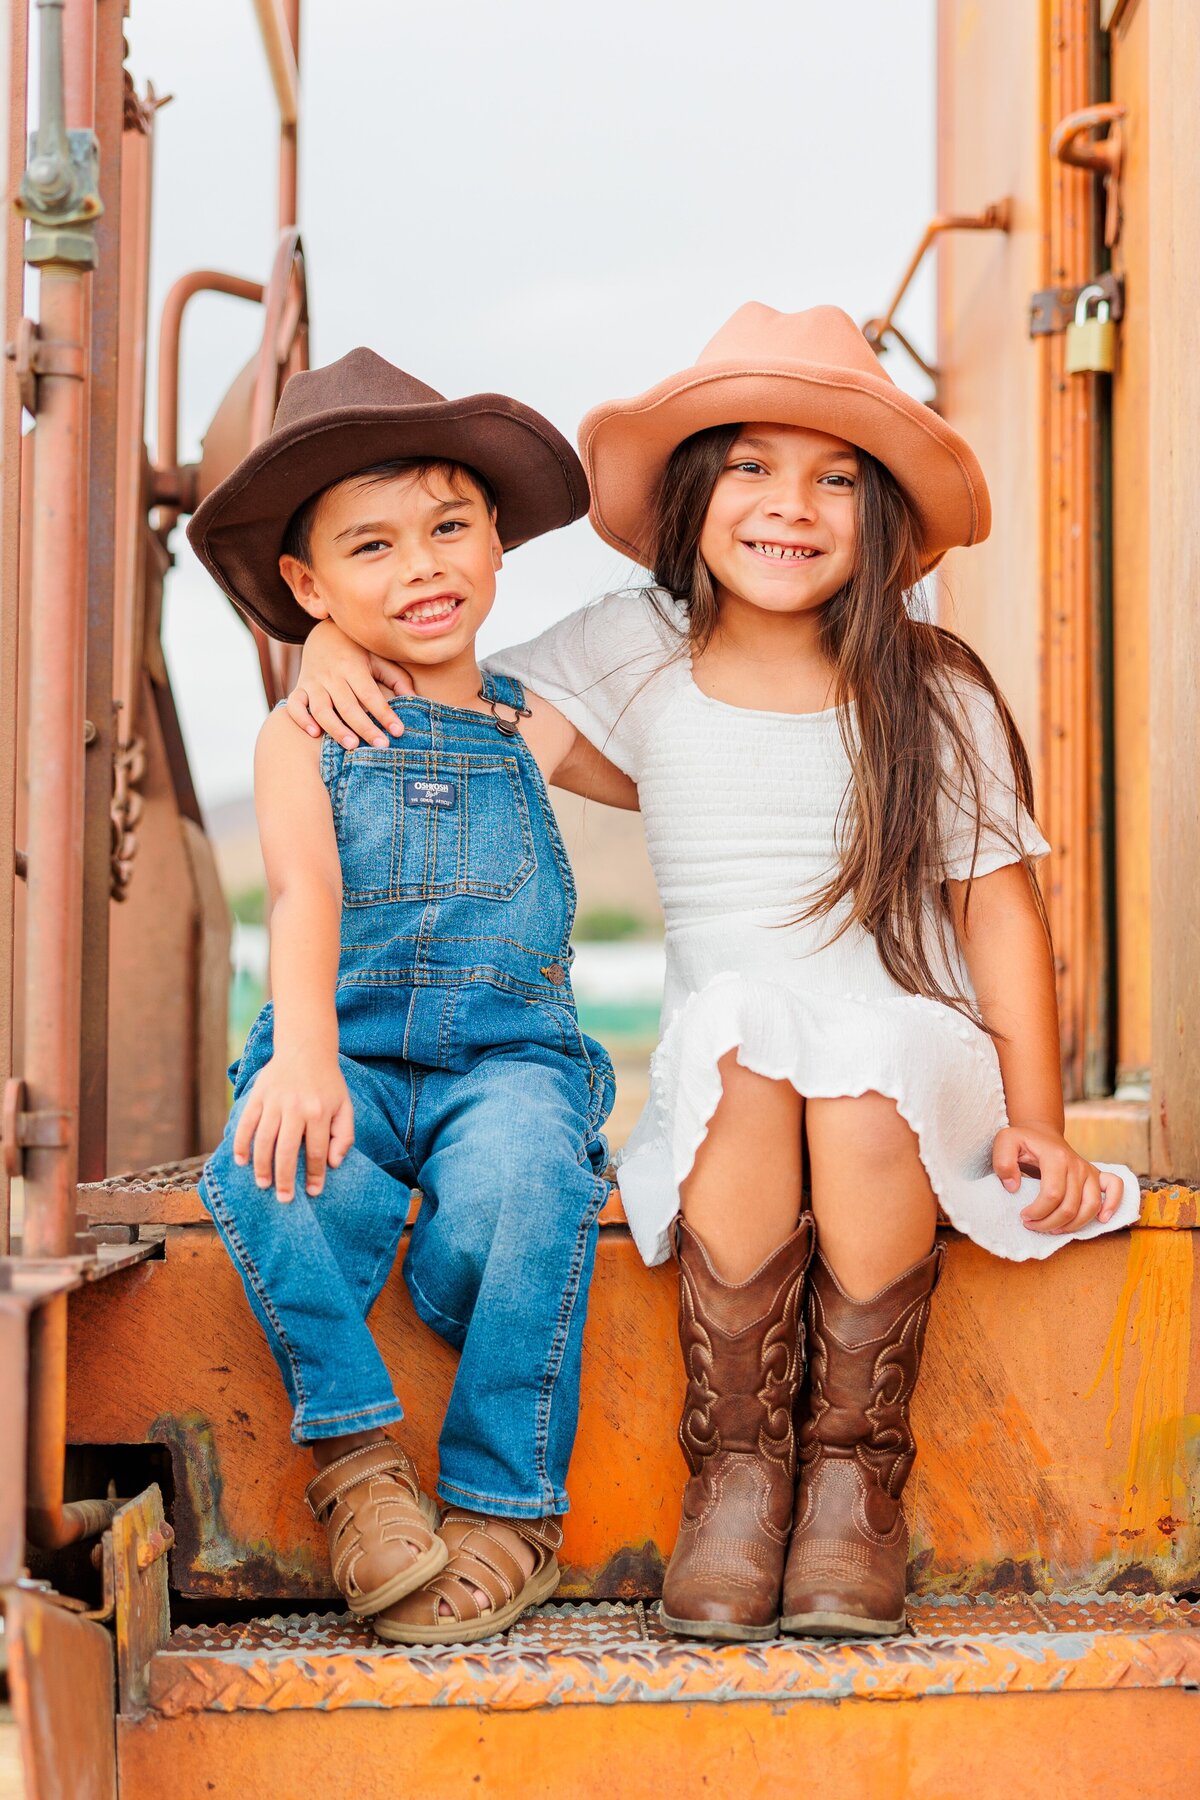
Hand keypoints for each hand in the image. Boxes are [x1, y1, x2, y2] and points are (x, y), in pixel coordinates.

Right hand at [232, 1051, 353, 1201]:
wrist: (306, 1049)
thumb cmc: (328, 1083)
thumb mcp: (345, 1106)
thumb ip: (344, 1135)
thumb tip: (334, 1164)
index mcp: (319, 1112)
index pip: (316, 1151)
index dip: (315, 1175)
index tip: (312, 1192)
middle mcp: (296, 1107)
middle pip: (287, 1150)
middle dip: (285, 1178)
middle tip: (284, 1199)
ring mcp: (274, 1101)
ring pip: (264, 1139)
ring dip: (261, 1165)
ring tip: (263, 1184)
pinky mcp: (258, 1095)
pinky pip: (246, 1123)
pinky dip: (241, 1143)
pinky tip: (241, 1161)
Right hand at [285, 619, 412, 749]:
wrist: (324, 634)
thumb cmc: (358, 652)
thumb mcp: (379, 659)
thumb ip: (397, 678)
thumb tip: (415, 699)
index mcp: (353, 666)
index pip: (370, 694)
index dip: (384, 713)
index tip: (398, 731)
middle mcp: (331, 675)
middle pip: (347, 705)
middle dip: (364, 727)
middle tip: (380, 747)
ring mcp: (313, 682)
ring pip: (321, 709)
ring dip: (335, 728)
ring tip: (352, 746)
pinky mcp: (300, 688)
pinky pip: (294, 705)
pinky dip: (301, 719)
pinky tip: (314, 734)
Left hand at [993, 1122, 1123, 1233]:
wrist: (1040, 1134)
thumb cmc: (1023, 1142)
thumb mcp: (1004, 1142)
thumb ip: (1003, 1162)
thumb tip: (1014, 1187)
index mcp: (1056, 1157)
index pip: (1052, 1195)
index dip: (1038, 1212)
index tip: (1023, 1216)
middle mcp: (1077, 1164)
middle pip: (1070, 1206)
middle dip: (1049, 1223)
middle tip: (1032, 1225)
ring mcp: (1089, 1170)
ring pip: (1091, 1206)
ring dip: (1073, 1225)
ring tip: (1053, 1229)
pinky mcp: (1097, 1175)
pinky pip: (1115, 1188)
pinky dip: (1113, 1205)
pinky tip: (1102, 1219)